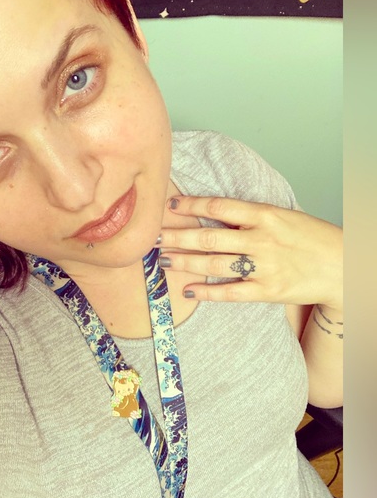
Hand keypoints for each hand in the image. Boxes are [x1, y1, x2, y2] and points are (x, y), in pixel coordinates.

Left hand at [158, 196, 342, 310]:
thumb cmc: (309, 237)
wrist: (343, 266)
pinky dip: (207, 292)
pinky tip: (187, 289)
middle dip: (177, 236)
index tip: (169, 205)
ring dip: (184, 262)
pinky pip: (230, 293)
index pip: (219, 206)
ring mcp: (264, 267)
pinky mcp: (268, 291)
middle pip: (209, 237)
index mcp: (266, 215)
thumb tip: (210, 212)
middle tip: (153, 236)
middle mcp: (262, 239)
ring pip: (214, 264)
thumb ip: (249, 215)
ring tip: (163, 259)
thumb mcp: (282, 215)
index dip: (191, 205)